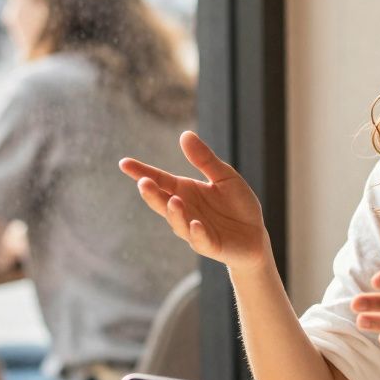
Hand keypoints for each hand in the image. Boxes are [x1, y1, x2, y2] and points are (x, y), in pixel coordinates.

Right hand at [120, 131, 271, 270]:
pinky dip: (196, 233)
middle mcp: (184, 209)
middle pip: (162, 202)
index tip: (124, 163)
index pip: (159, 179)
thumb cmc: (238, 204)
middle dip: (152, 194)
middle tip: (143, 183)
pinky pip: (200, 240)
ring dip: (174, 213)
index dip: (141, 172)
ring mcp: (194, 229)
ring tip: (174, 201)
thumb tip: (185, 134)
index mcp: (185, 190)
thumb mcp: (225, 176)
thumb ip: (205, 159)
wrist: (256, 235)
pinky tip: (195, 224)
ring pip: (178, 222)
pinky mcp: (209, 245)